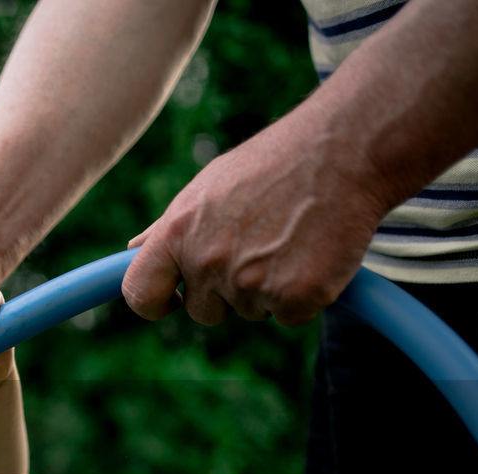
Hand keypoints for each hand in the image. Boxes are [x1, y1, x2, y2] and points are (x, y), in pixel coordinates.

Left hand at [120, 112, 385, 327]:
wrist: (345, 151)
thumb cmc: (273, 165)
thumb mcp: (207, 187)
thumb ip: (169, 228)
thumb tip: (133, 251)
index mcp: (177, 233)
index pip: (141, 293)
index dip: (154, 303)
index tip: (171, 301)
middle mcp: (207, 262)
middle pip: (203, 312)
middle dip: (225, 291)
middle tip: (258, 245)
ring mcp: (251, 284)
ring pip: (249, 313)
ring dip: (268, 288)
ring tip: (289, 238)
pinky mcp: (295, 298)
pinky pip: (289, 318)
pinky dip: (304, 296)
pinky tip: (313, 254)